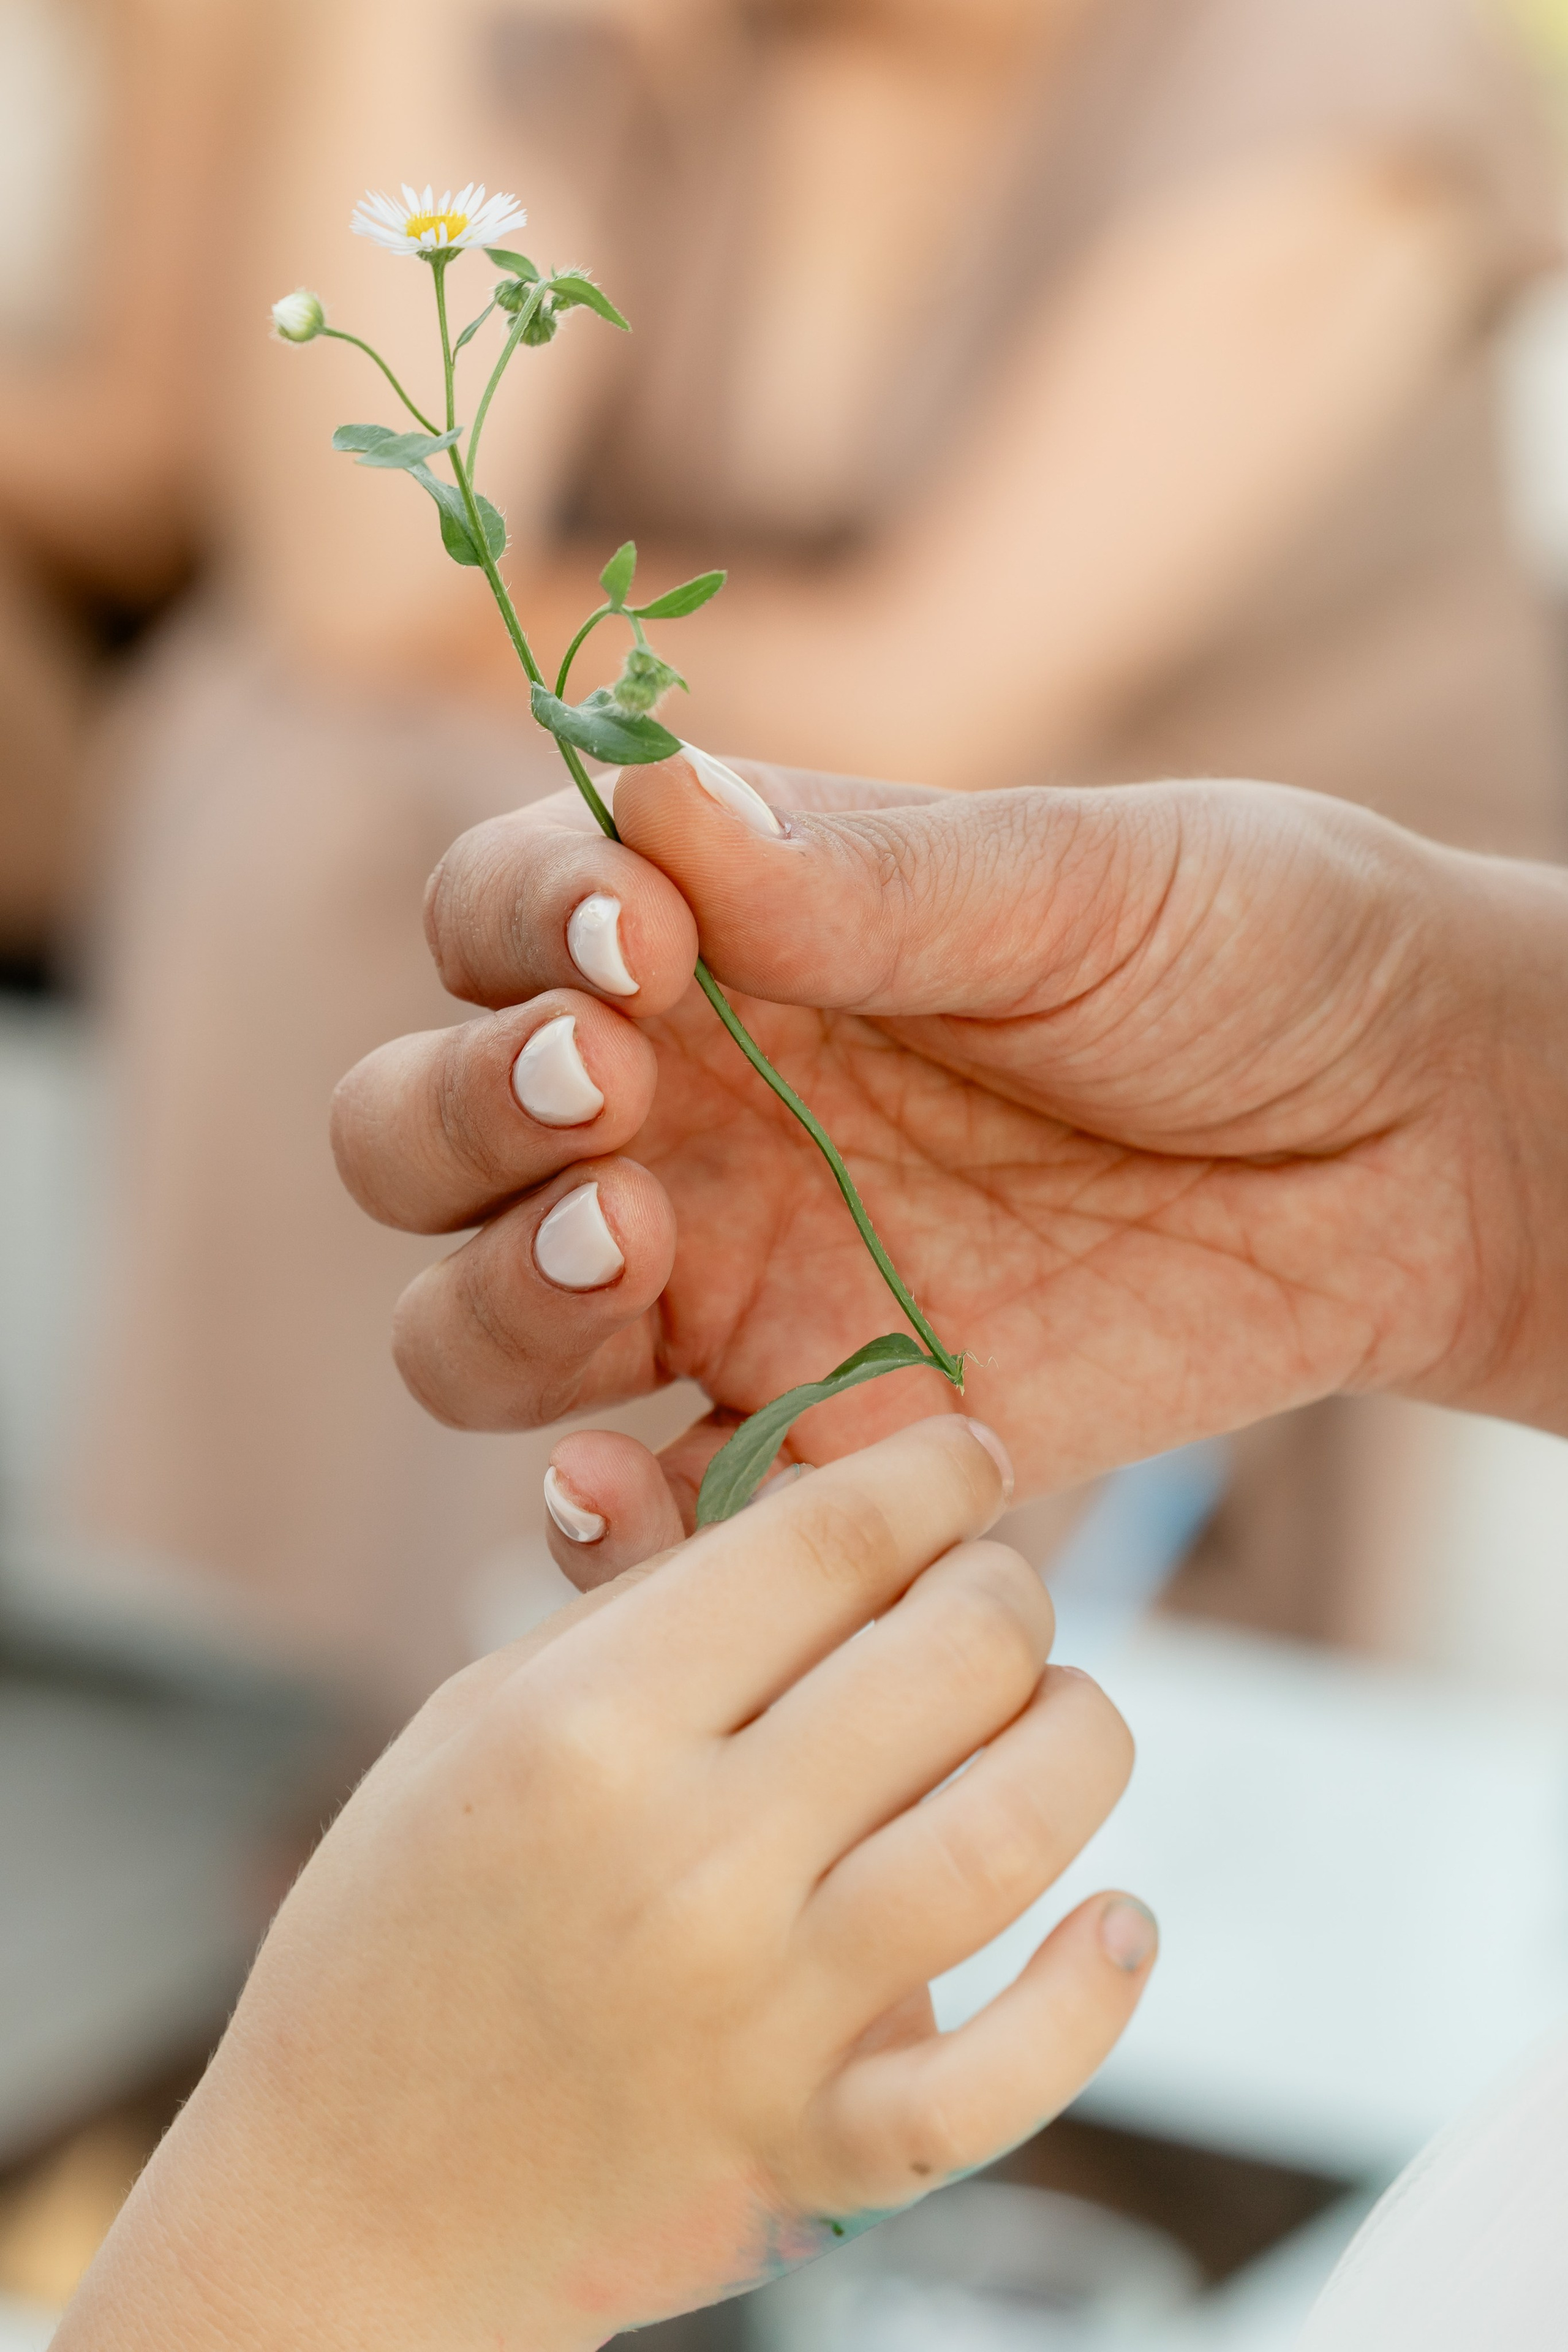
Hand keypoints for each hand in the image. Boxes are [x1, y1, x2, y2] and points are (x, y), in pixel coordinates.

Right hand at [56, 1420, 1151, 2350]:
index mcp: (586, 1729)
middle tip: (986, 1593)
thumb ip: (620, 1591)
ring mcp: (756, 2019)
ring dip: (1075, 1740)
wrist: (347, 2194)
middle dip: (1004, 1592)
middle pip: (949, 1658)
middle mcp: (687, 1862)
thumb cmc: (407, 1921)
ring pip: (1012, 1832)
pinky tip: (1114, 1921)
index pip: (825, 1540)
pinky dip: (1091, 1993)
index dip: (926, 1472)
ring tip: (1052, 1715)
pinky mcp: (807, 2153)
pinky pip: (1006, 2079)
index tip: (961, 1458)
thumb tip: (695, 1449)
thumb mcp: (479, 1719)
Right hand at [332, 757, 1567, 1565]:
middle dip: (462, 1120)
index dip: (510, 924)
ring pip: (483, 1324)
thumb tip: (650, 806)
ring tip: (640, 1251)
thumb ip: (872, 877)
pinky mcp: (817, 1436)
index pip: (501, 918)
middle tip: (608, 1095)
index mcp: (723, 943)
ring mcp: (735, 1285)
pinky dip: (597, 1519)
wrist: (1412, 1142)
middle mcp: (689, 1114)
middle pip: (423, 1136)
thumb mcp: (1082, 883)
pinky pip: (644, 1508)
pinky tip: (622, 1488)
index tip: (629, 933)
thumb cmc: (1252, 956)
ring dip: (502, 1299)